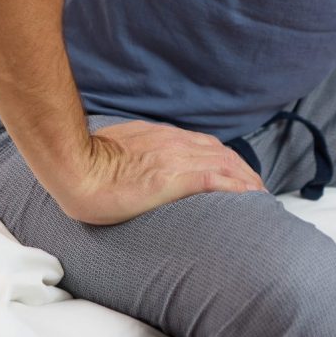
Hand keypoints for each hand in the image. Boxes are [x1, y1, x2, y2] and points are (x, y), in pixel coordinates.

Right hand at [51, 120, 267, 224]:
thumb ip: (135, 153)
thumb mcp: (117, 149)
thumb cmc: (86, 163)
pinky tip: (251, 198)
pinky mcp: (174, 178)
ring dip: (247, 180)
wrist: (74, 165)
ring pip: (226, 165)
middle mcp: (174, 144)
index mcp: (160, 138)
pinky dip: (238, 187)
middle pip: (222, 154)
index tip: (238, 174)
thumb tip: (138, 165)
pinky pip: (217, 180)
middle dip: (244, 171)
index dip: (227, 160)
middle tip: (258, 189)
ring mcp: (176, 159)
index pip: (205, 146)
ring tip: (261, 196)